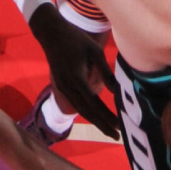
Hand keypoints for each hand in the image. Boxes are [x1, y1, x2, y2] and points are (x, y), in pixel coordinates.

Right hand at [29, 4, 120, 138]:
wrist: (50, 32)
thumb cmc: (75, 38)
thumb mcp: (95, 51)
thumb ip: (106, 72)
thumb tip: (117, 91)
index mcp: (76, 79)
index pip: (94, 104)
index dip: (107, 118)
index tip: (120, 127)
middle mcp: (67, 87)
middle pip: (86, 112)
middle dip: (102, 126)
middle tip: (117, 137)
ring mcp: (61, 87)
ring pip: (79, 109)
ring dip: (95, 121)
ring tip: (109, 130)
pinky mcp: (60, 85)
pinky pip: (74, 103)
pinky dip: (86, 112)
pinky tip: (95, 116)